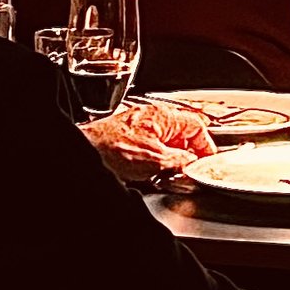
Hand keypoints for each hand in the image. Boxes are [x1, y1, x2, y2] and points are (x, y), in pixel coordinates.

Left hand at [80, 98, 213, 181]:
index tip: (207, 162)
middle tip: (188, 171)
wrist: (82, 152)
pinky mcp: (127, 138)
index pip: (198, 126)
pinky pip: (150, 148)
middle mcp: (152, 117)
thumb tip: (192, 164)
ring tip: (166, 174)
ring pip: (166, 143)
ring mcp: (139, 126)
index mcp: (164, 115)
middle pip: (182, 134)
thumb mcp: (156, 159)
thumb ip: (181, 160)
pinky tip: (149, 173)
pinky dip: (154, 161)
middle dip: (187, 154)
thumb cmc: (112, 149)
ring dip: (170, 159)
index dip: (206, 146)